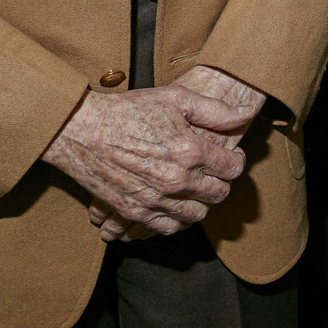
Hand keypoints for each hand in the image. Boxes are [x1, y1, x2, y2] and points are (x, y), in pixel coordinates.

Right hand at [43, 84, 253, 240]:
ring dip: (200, 203)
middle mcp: (177, 180)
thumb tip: (247, 114)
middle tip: (211, 172)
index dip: (236, 161)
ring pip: (197, 215)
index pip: (233, 169)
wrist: (80, 129)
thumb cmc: (128, 110)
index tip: (229, 156)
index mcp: (191, 151)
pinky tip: (173, 203)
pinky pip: (168, 227)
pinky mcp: (135, 212)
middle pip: (219, 195)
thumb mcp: (175, 99)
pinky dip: (176, 219)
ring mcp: (156, 200)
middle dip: (220, 183)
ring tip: (192, 187)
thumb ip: (215, 111)